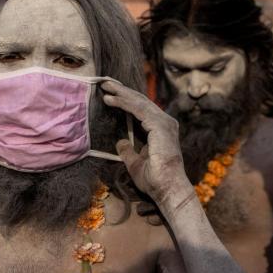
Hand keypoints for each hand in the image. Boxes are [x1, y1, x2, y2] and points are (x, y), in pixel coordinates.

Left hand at [100, 81, 192, 202]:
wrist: (167, 189)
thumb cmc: (154, 180)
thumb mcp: (135, 163)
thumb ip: (128, 151)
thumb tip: (120, 142)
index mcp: (160, 130)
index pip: (141, 109)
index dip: (126, 100)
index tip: (110, 94)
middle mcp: (165, 123)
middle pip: (140, 102)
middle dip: (122, 92)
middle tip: (105, 83)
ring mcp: (164, 123)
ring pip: (139, 103)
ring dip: (121, 94)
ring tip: (105, 87)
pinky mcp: (160, 126)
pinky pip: (139, 110)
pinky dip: (124, 103)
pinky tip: (111, 99)